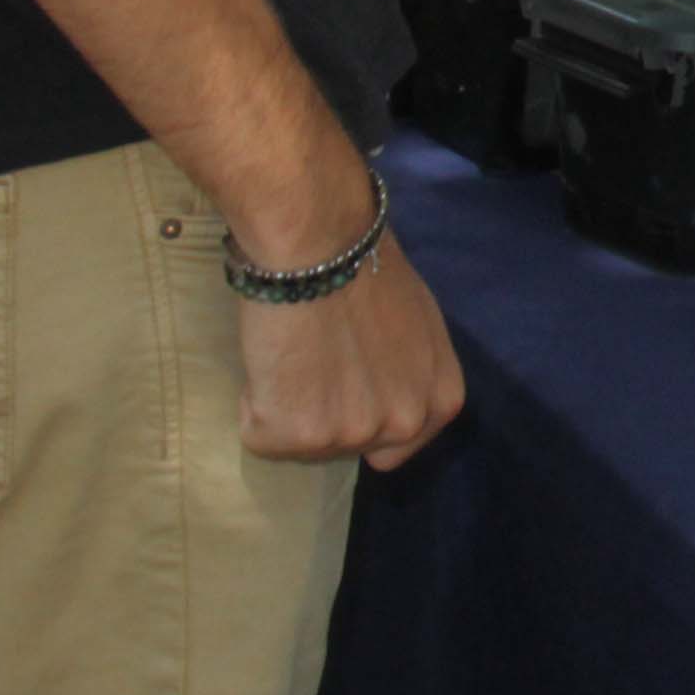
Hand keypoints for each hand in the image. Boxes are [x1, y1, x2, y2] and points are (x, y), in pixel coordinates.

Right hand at [235, 239, 464, 470]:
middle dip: (324, 414)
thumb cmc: (366, 269)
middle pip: (347, 447)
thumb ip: (409, 372)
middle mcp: (404, 425)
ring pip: (301, 443)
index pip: (395, 448)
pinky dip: (254, 404)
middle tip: (315, 359)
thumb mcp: (419, 327)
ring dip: (288, 406)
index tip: (345, 385)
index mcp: (440, 401)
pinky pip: (259, 434)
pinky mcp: (299, 435)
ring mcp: (352, 434)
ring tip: (295, 349)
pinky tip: (272, 358)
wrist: (320, 247)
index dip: (360, 415)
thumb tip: (385, 388)